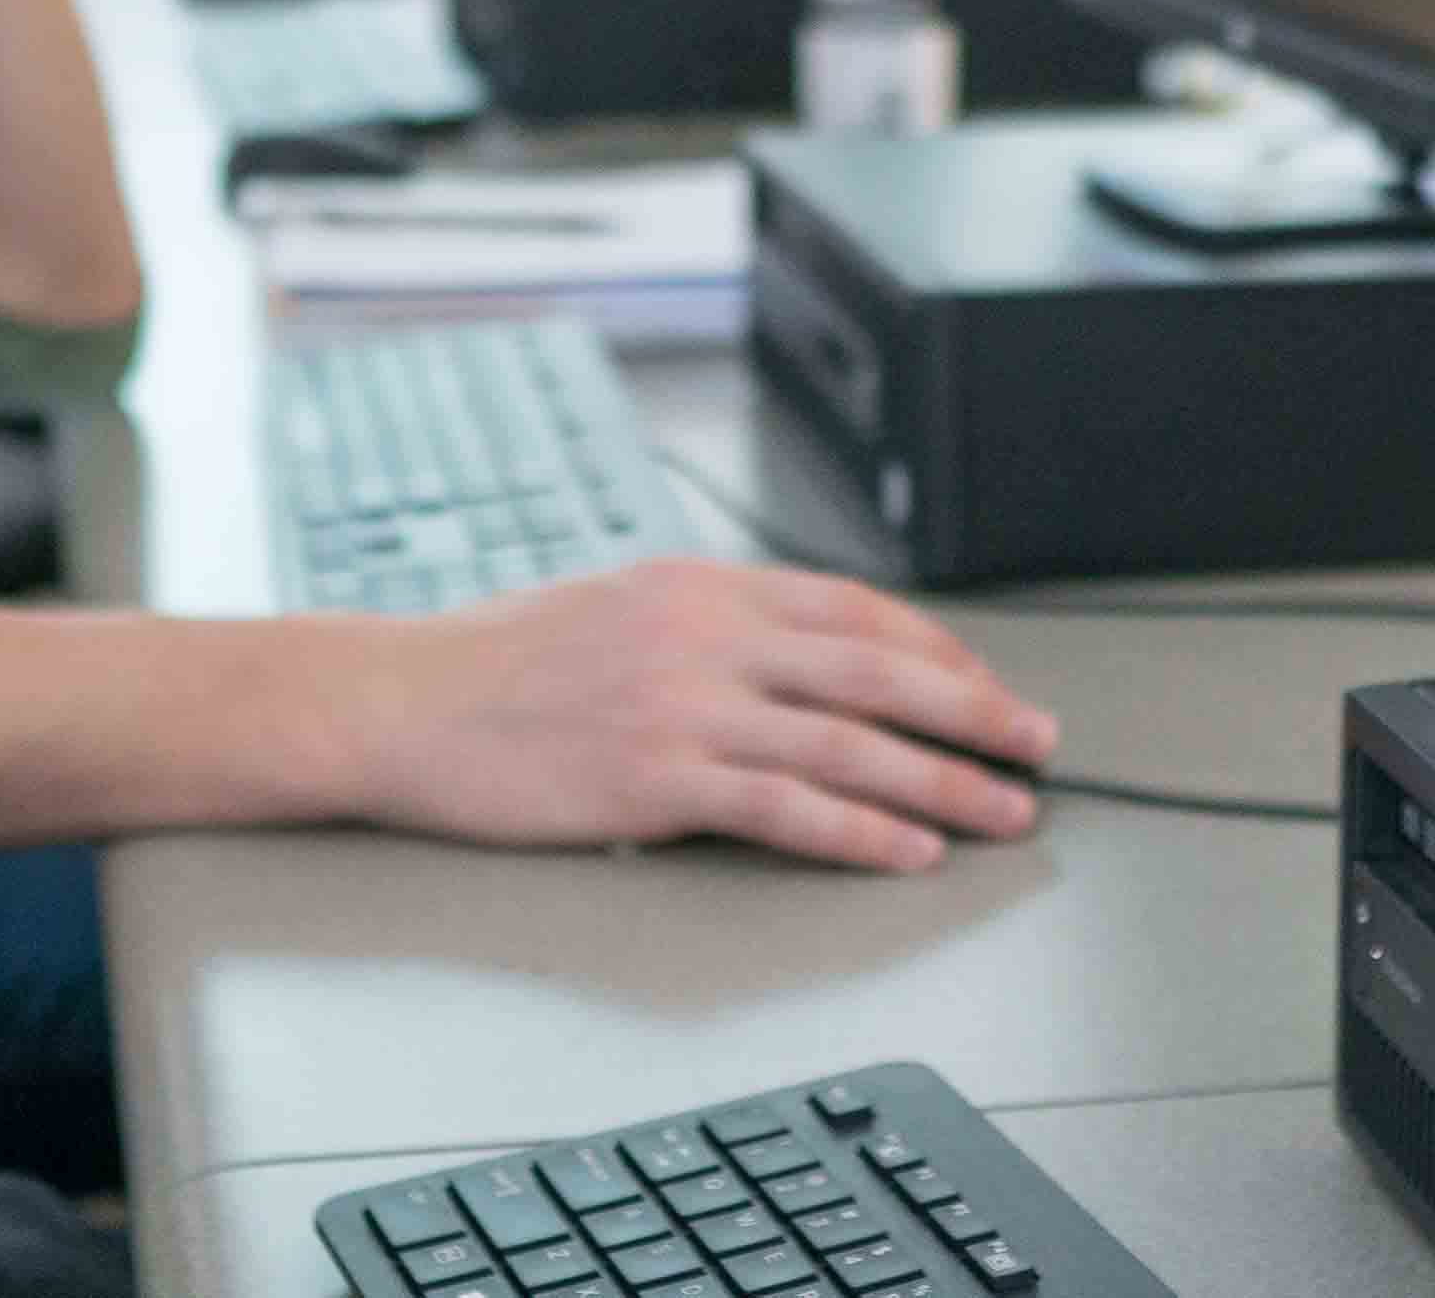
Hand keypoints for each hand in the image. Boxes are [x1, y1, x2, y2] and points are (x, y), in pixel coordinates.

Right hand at [311, 559, 1058, 872]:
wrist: (397, 703)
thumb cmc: (492, 663)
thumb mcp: (615, 604)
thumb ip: (706, 624)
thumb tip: (791, 656)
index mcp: (700, 585)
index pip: (854, 612)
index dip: (938, 652)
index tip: (985, 688)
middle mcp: (704, 634)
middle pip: (877, 672)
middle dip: (974, 711)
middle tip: (1038, 744)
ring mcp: (682, 705)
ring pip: (849, 744)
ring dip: (943, 782)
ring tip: (1002, 811)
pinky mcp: (655, 778)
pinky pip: (785, 807)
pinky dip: (860, 829)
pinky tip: (906, 849)